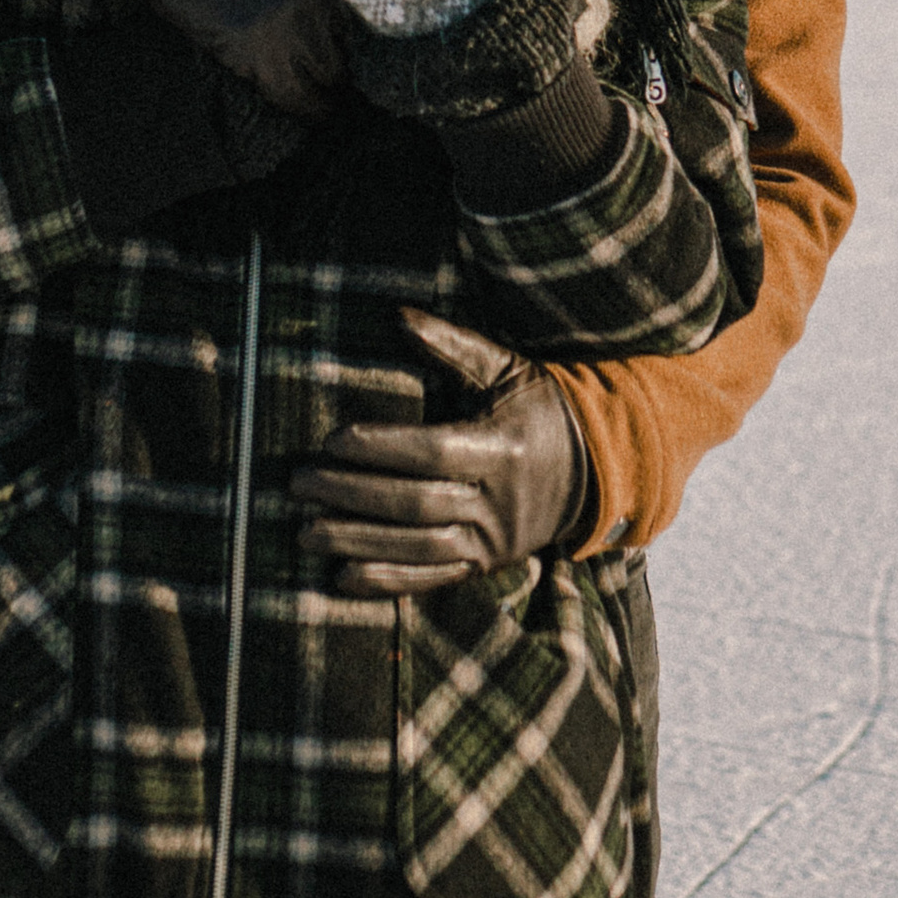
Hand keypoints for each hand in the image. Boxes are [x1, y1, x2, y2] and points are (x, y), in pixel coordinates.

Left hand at [293, 309, 587, 592]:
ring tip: (305, 532)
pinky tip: (343, 577)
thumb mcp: (508, 369)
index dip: (380, 448)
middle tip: (298, 482)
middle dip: (352, 494)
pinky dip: (388, 581)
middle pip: (416, 502)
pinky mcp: (487, 564)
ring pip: (418, 547)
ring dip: (358, 542)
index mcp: (503, 447)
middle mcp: (499, 501)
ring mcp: (494, 540)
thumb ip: (454, 345)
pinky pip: (433, 579)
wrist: (599, 468)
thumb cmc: (542, 409)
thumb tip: (398, 315)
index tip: (331, 440)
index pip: (433, 451)